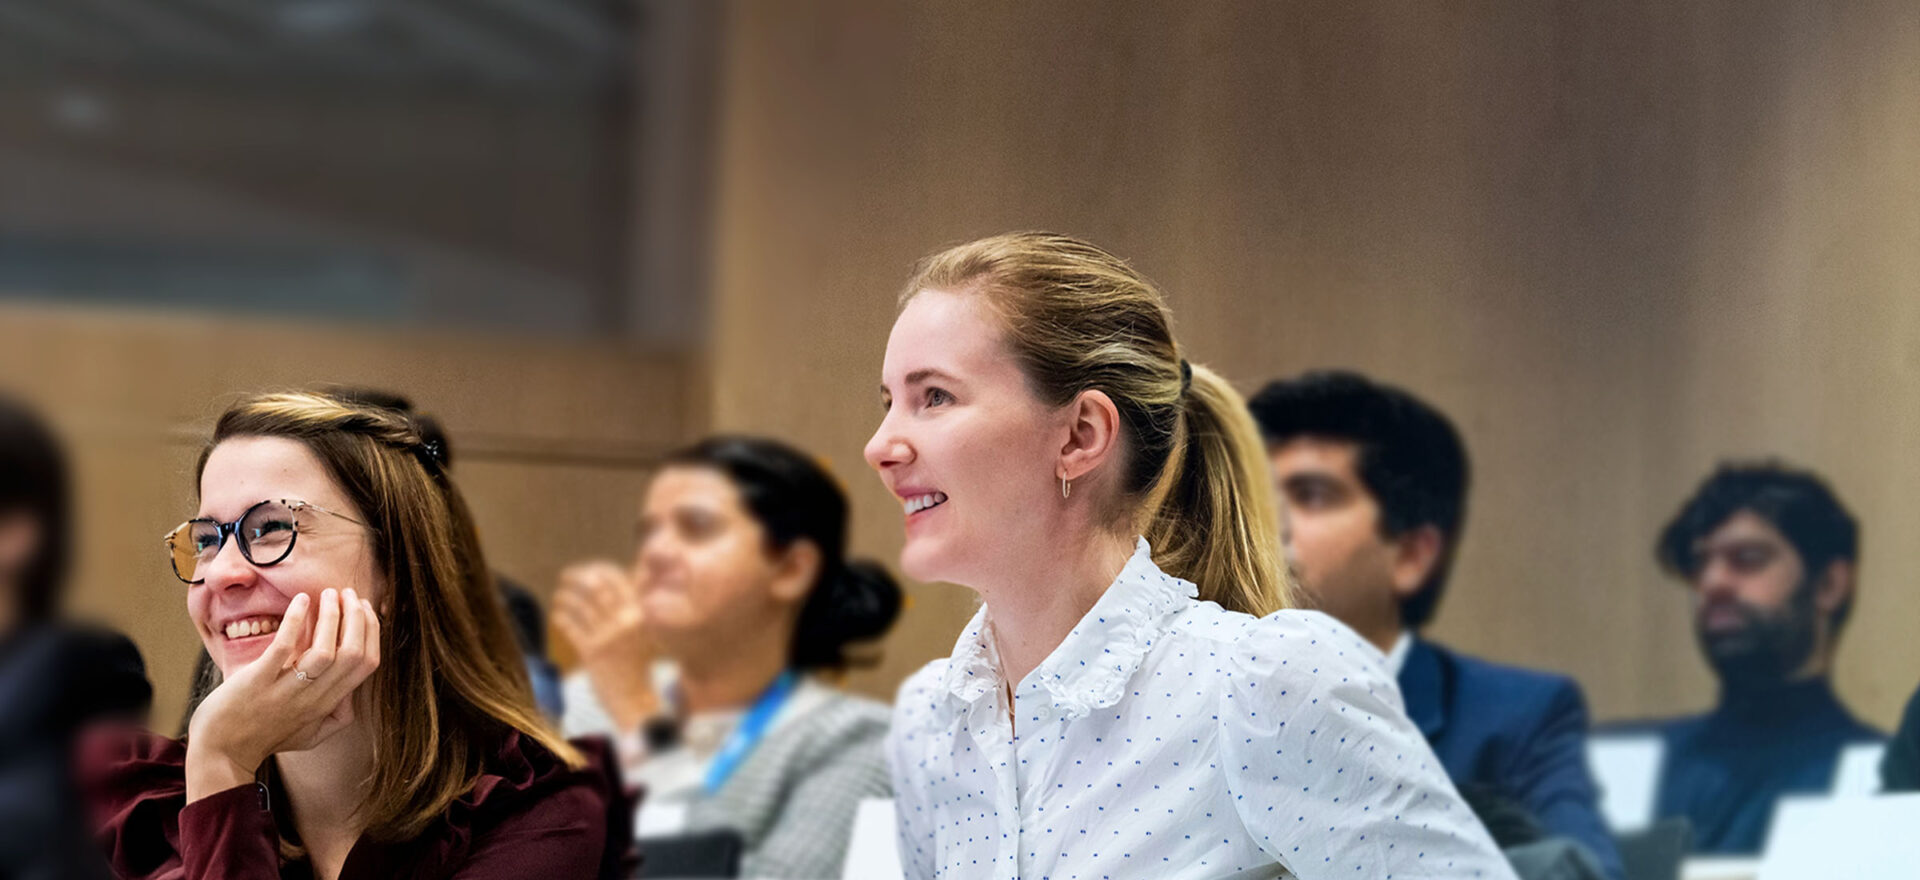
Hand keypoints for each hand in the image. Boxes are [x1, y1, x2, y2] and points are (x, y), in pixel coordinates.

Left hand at [185, 588, 380, 801]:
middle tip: (348, 594)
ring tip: (328, 594)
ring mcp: (285, 690)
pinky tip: (301, 600)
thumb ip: (336, 718)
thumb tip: (354, 695)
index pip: (366, 665)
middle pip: (352, 655)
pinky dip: (296, 620)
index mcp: (327, 705)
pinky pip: (284, 648)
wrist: (220, 752)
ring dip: (331, 617)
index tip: (364, 609)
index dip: (372, 632)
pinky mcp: (257, 682)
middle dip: (357, 618)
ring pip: (325, 652)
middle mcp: (313, 698)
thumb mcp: (309, 736)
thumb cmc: (263, 739)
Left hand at [553, 561, 658, 730]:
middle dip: (576, 577)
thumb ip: (633, 603)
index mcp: (639, 611)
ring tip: (560, 596)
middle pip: (595, 587)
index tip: (585, 571)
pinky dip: (561, 617)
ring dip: (565, 596)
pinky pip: (571, 627)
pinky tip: (558, 615)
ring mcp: (608, 636)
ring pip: (580, 605)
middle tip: (565, 576)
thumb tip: (622, 574)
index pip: (616, 578)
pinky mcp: (592, 652)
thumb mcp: (643, 629)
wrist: (634, 697)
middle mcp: (625, 621)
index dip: (597, 569)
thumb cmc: (636, 660)